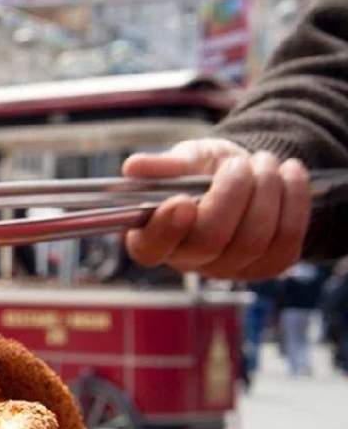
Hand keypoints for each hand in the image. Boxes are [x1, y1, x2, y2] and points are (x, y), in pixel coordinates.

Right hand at [122, 138, 310, 279]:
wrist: (247, 175)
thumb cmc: (205, 170)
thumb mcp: (184, 160)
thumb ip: (164, 166)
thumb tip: (134, 167)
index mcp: (154, 236)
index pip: (150, 247)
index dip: (166, 229)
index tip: (182, 200)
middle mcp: (187, 261)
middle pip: (209, 240)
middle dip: (231, 193)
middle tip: (239, 162)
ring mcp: (227, 269)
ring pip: (252, 239)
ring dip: (266, 190)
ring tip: (264, 161)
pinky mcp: (266, 266)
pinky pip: (287, 239)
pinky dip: (294, 199)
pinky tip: (290, 173)